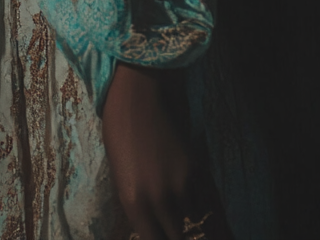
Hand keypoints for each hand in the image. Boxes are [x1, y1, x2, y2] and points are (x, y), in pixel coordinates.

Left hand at [101, 63, 204, 239]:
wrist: (140, 94)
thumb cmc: (119, 131)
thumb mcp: (119, 175)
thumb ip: (136, 205)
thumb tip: (150, 224)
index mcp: (134, 202)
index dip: (156, 238)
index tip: (157, 233)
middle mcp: (160, 200)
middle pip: (175, 236)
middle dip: (171, 231)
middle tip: (166, 221)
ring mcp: (182, 185)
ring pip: (189, 218)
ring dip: (181, 212)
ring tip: (170, 194)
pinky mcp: (197, 170)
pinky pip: (200, 200)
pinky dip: (194, 198)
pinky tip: (182, 183)